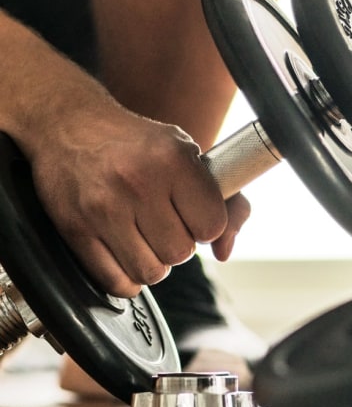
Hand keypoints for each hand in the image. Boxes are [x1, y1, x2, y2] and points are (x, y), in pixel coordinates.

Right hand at [29, 98, 248, 297]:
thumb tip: (224, 252)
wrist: (69, 124)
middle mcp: (138, 183)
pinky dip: (126, 277)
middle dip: (177, 243)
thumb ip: (228, 202)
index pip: (212, 226)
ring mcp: (103, 208)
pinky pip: (116, 282)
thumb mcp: (188, 155)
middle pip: (180, 254)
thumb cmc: (137, 144)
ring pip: (151, 273)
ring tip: (143, 235)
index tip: (192, 213)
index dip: (206, 225)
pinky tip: (125, 252)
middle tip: (163, 222)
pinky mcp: (76, 229)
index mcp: (172, 159)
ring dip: (152, 261)